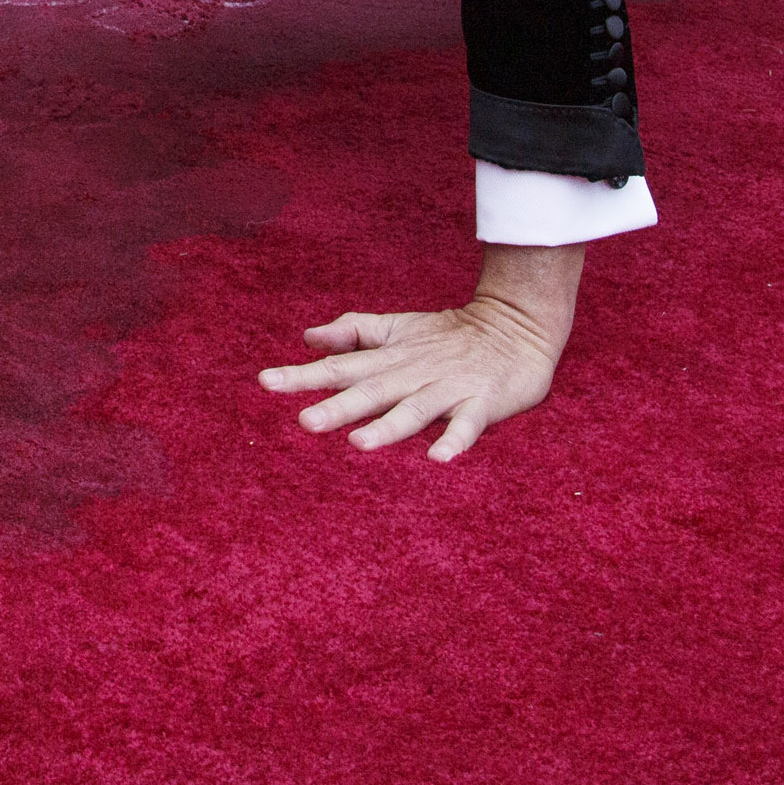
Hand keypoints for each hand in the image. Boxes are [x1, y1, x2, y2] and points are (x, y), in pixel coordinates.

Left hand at [256, 242, 582, 460]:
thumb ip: (355, 333)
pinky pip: (467, 425)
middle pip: (371, 391)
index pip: (340, 367)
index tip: (265, 382)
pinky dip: (454, 440)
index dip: (303, 375)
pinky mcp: (482, 403)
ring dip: (388, 427)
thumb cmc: (450, 334)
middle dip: (338, 407)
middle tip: (304, 422)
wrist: (518, 326)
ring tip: (360, 443)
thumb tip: (308, 337)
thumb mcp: (398, 328)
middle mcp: (413, 373)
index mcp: (389, 359)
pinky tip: (438, 457)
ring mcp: (447, 388)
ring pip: (414, 410)